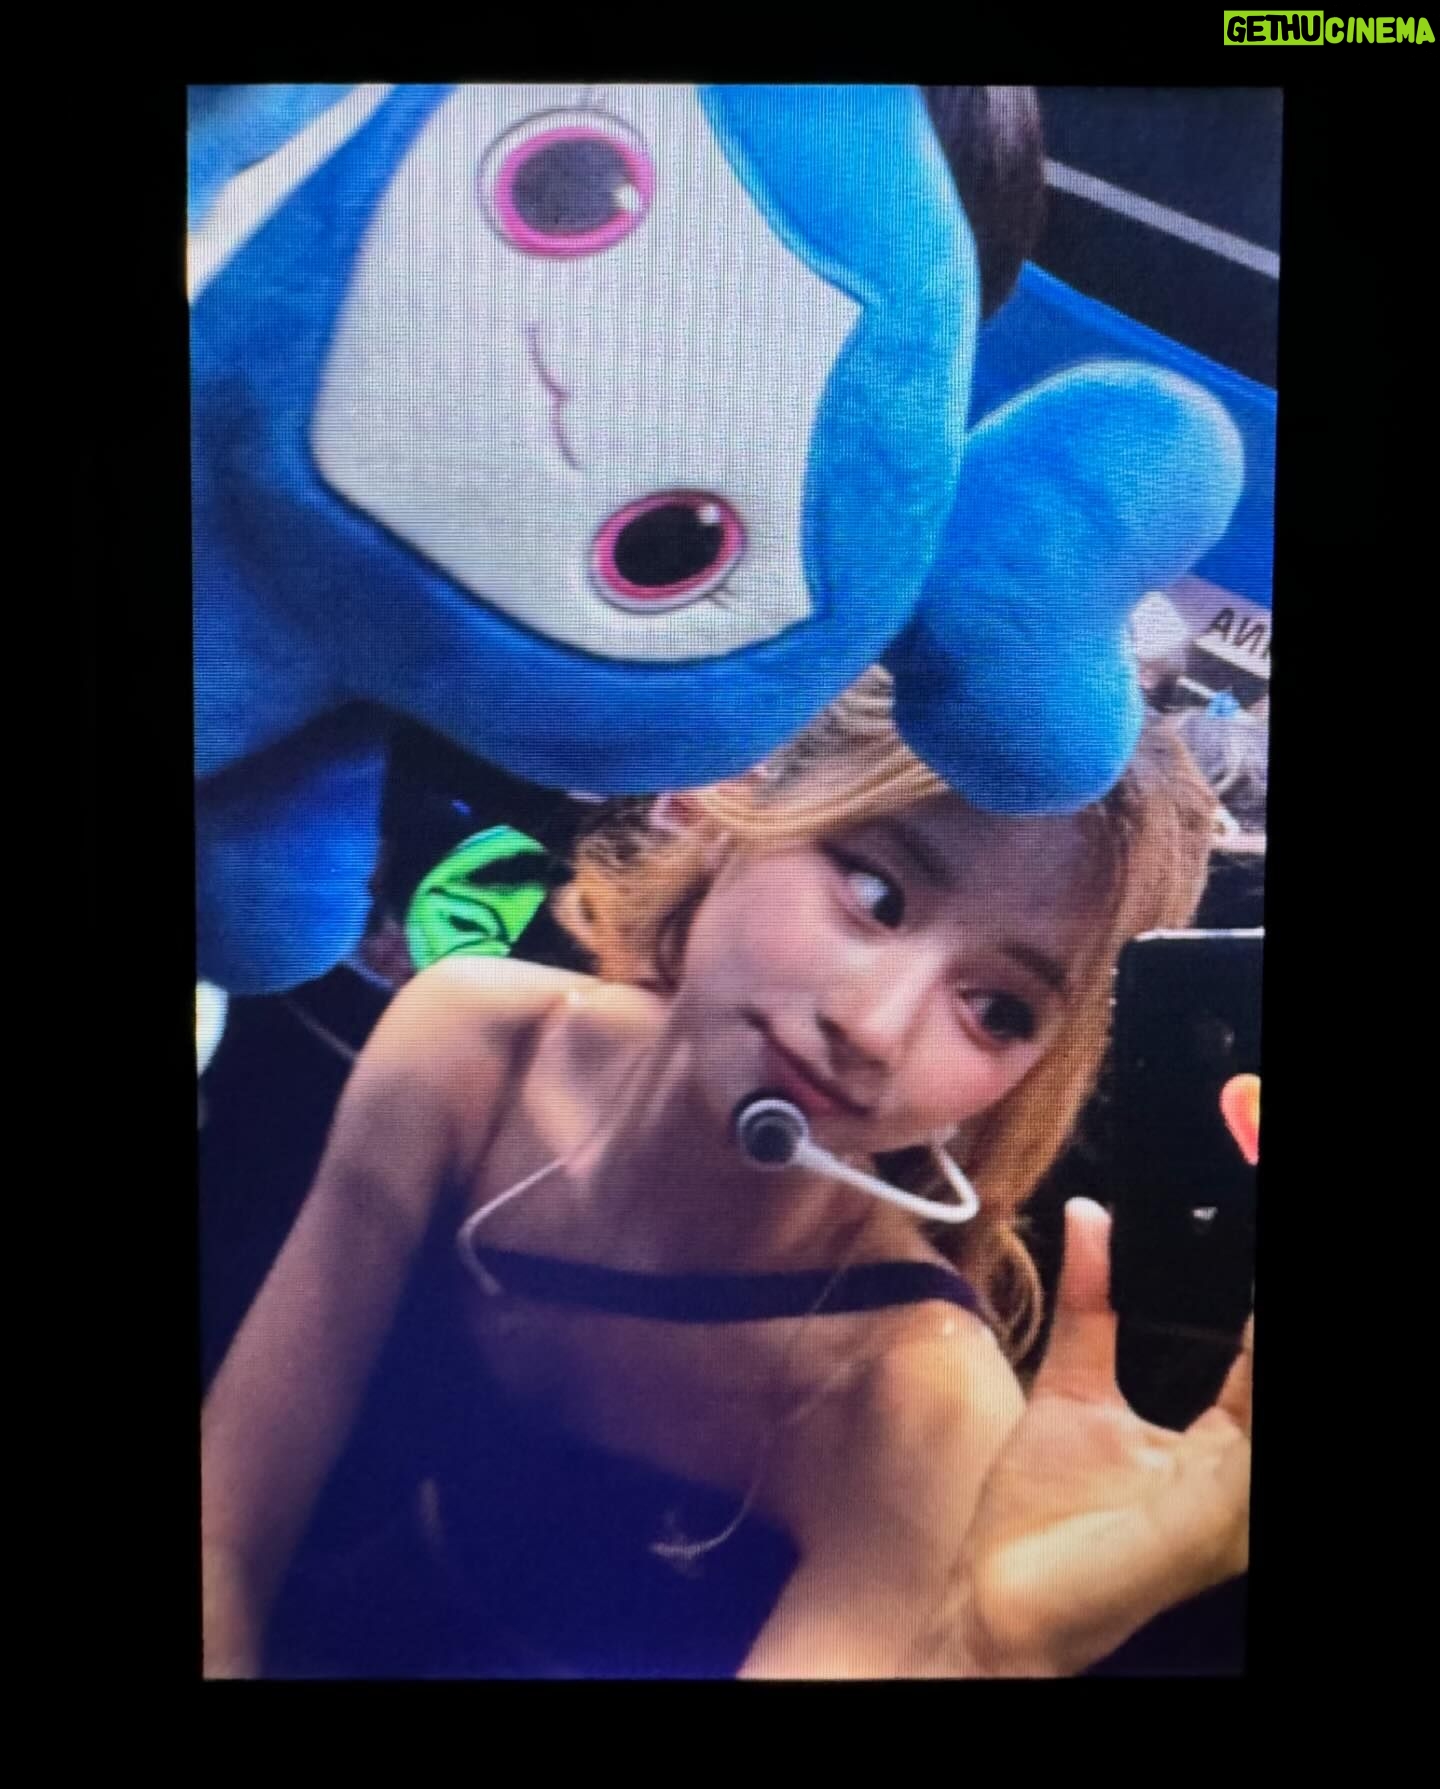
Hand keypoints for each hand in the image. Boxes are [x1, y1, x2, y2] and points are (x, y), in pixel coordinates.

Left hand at [947, 1085, 1257, 1676]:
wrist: (994, 1603)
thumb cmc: (1038, 1518)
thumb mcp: (1072, 1385)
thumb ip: (1094, 1305)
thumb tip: (1091, 1215)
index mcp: (1230, 1447)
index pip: (1270, 1354)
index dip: (1264, 1300)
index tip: (1264, 1173)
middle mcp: (1247, 1474)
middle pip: (1278, 1363)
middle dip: (1275, 1304)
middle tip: (1267, 1156)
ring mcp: (1241, 1500)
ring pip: (1275, 1393)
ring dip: (1271, 1336)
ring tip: (1265, 1210)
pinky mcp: (1219, 1518)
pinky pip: (1255, 1435)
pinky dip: (1262, 1367)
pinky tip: (1259, 1322)